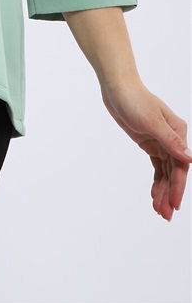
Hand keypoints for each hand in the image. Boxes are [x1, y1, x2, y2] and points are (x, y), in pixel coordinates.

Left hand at [100, 79, 191, 219]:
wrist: (117, 87)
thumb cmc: (134, 100)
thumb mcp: (151, 121)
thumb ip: (171, 141)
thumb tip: (190, 158)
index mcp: (178, 132)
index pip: (181, 166)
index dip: (178, 187)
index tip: (174, 205)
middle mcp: (173, 138)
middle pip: (174, 172)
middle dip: (170, 194)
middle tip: (165, 215)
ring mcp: (161, 141)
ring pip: (165, 172)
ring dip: (163, 191)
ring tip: (159, 210)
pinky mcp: (149, 142)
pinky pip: (157, 166)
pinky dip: (156, 181)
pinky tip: (154, 194)